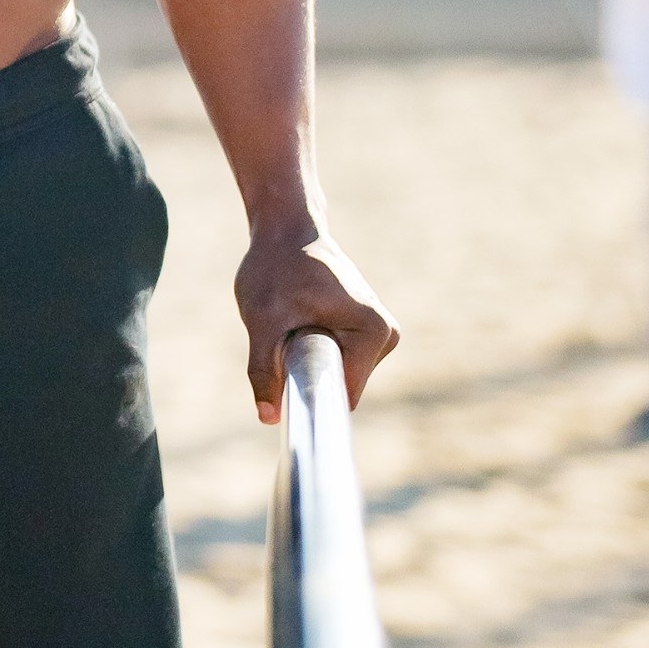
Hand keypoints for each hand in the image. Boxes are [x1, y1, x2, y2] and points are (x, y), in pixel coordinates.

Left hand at [235, 223, 397, 423]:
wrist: (285, 229)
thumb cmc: (275, 267)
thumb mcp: (262, 319)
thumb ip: (264, 369)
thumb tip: (268, 418)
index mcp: (374, 332)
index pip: (343, 393)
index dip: (309, 398)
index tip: (280, 393)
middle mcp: (385, 334)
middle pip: (339, 384)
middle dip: (306, 372)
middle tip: (281, 336)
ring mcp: (377, 333)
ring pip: (335, 373)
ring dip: (306, 359)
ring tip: (291, 322)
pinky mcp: (364, 331)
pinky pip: (335, 359)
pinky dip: (311, 350)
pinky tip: (299, 320)